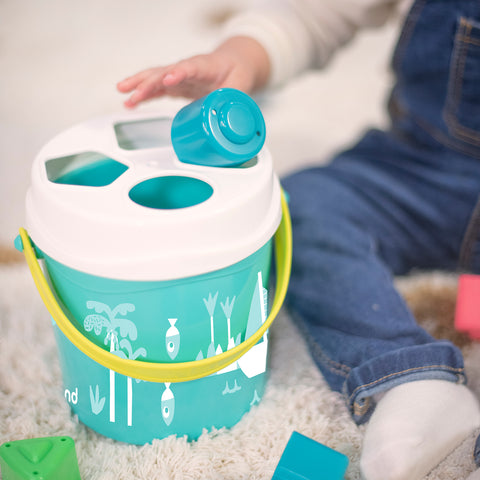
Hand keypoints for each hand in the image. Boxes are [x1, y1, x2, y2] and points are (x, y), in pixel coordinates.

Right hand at [117, 36, 269, 107]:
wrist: (232, 64)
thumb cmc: (236, 72)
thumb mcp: (241, 85)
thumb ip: (234, 99)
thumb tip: (228, 116)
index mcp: (204, 66)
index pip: (189, 68)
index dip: (178, 73)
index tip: (168, 80)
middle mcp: (187, 69)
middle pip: (164, 72)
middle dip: (148, 82)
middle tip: (134, 92)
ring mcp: (179, 76)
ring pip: (155, 78)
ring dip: (138, 86)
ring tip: (123, 94)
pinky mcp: (175, 85)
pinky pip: (156, 88)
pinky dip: (143, 95)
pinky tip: (130, 102)